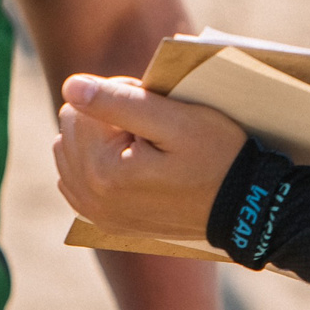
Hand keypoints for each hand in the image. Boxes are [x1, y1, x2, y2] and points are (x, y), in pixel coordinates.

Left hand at [56, 75, 247, 242]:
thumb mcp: (176, 120)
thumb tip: (70, 87)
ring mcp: (95, 213)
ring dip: (98, 140)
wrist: (242, 206)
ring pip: (67, 151)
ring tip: (142, 146)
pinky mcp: (104, 222)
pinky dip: (94, 164)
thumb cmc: (215, 155)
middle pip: (70, 127)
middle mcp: (90, 197)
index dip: (119, 96)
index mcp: (102, 169)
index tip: (155, 110)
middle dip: (106, 118)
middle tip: (152, 128)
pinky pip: (74, 179)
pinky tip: (124, 164)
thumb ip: (119, 100)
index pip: (81, 105)